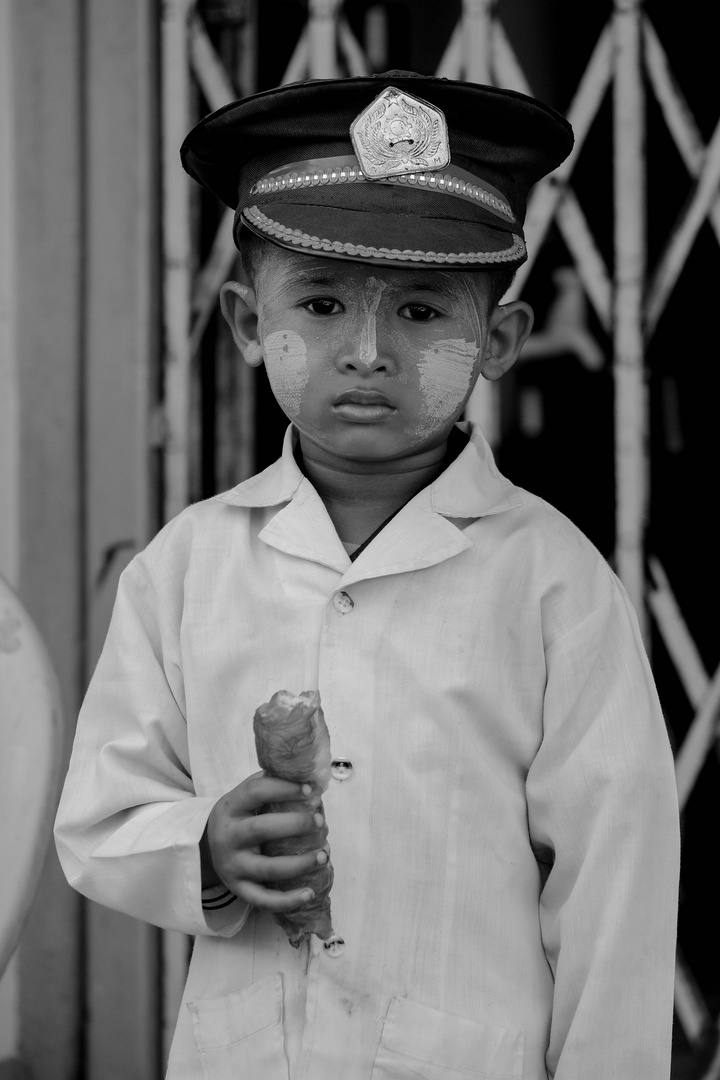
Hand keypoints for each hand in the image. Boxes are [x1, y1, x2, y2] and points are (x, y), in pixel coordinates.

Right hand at [201, 773, 327, 911]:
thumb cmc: (238, 817)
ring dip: (300, 863)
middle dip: (295, 825)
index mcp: (230, 807)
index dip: (284, 789)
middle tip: (320, 821)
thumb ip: (268, 785)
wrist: (205, 848)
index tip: (310, 790)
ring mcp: (232, 866)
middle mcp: (228, 837)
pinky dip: (288, 900)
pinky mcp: (239, 889)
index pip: (256, 792)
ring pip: (267, 868)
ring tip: (324, 855)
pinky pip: (263, 899)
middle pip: (261, 829)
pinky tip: (309, 893)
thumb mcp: (243, 797)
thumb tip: (309, 774)